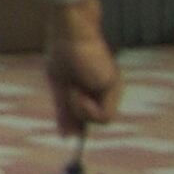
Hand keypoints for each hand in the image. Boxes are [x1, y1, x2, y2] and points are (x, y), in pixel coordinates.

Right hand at [47, 0, 121, 137]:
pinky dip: (87, 108)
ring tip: (74, 88)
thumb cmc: (62, 54)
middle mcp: (104, 92)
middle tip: (68, 91)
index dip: (77, 127)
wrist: (69, 36)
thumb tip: (65, 138)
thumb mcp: (59, 89)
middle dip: (74, 112)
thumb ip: (64, 113)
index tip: (69, 138)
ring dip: (79, 108)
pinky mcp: (114, 89)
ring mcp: (111, 91)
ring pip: (95, 121)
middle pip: (90, 121)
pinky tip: (81, 92)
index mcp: (92, 90)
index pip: (88, 117)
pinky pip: (102, 116)